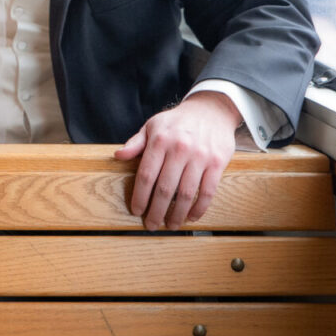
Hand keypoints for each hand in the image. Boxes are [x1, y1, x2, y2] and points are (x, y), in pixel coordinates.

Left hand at [114, 92, 238, 229]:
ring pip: (186, 193)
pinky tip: (191, 216)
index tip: (136, 211)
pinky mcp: (217, 163)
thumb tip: (118, 156)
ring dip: (177, 214)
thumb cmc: (177, 122)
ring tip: (170, 225)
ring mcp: (200, 157)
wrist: (210, 110)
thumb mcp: (152, 126)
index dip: (140, 196)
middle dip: (156, 211)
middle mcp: (180, 149)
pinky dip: (199, 208)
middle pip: (164, 188)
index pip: (146, 175)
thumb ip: (136, 143)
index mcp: (160, 141)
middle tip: (151, 225)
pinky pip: (208, 191)